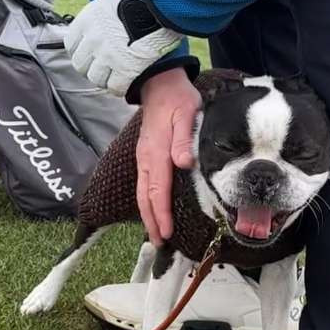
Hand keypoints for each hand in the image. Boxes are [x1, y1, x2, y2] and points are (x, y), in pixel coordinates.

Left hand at [62, 0, 181, 94]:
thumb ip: (104, 7)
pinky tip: (125, 84)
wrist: (162, 0)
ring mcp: (107, 56)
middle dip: (90, 67)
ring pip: (95, 78)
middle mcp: (92, 40)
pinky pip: (115, 86)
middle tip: (102, 67)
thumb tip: (107, 10)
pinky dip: (119, 87)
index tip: (89, 53)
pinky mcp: (126, 68)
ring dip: (104, 79)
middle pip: (81, 64)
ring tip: (113, 77)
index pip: (72, 44)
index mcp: (86, 21)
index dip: (81, 50)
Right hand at [135, 68, 199, 245]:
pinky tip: (153, 210)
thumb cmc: (177, 100)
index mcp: (156, 153)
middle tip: (160, 244)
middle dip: (152, 222)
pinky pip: (144, 185)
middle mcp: (146, 160)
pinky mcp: (145, 156)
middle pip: (146, 198)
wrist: (159, 85)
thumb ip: (183, 139)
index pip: (157, 190)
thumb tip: (183, 163)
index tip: (166, 233)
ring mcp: (143, 158)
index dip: (161, 214)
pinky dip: (147, 202)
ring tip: (156, 234)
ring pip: (142, 193)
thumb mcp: (186, 114)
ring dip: (148, 215)